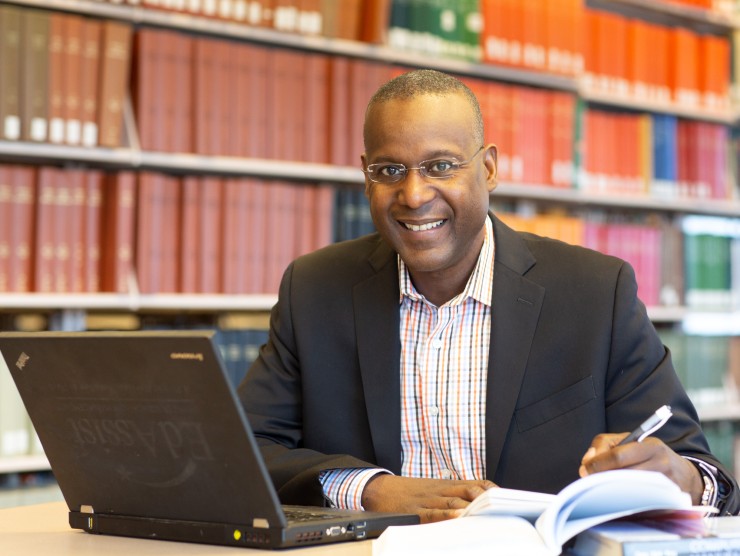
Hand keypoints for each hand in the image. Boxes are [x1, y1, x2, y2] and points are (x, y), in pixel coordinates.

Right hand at [361, 474, 495, 522]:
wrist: (380, 490)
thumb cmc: (410, 493)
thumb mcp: (434, 489)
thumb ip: (455, 496)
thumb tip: (479, 508)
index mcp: (447, 485)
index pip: (476, 484)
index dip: (492, 491)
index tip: (506, 499)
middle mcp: (441, 490)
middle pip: (469, 492)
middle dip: (486, 501)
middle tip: (502, 508)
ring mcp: (428, 501)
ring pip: (453, 502)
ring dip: (470, 508)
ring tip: (484, 514)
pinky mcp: (415, 512)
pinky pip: (432, 514)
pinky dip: (445, 516)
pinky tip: (456, 519)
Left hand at [579, 433, 703, 503]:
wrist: (686, 476)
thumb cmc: (650, 456)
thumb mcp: (630, 441)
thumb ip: (604, 445)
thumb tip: (587, 462)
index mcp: (651, 447)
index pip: (618, 456)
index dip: (597, 464)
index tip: (585, 469)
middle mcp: (662, 465)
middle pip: (622, 476)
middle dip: (601, 480)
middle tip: (589, 483)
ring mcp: (667, 487)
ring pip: (629, 493)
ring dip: (610, 494)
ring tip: (600, 492)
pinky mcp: (667, 505)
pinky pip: (639, 508)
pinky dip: (624, 506)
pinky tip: (616, 502)